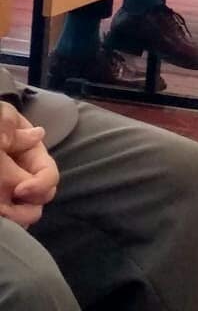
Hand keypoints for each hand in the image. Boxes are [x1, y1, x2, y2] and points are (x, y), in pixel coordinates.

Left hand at [0, 108, 56, 228]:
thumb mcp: (1, 119)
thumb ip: (12, 129)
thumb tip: (38, 134)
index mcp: (32, 156)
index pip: (50, 177)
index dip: (40, 185)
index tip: (19, 190)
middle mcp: (25, 176)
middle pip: (41, 200)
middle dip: (25, 209)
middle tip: (2, 209)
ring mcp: (9, 193)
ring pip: (26, 215)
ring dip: (15, 218)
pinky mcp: (2, 204)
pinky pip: (10, 220)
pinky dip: (6, 221)